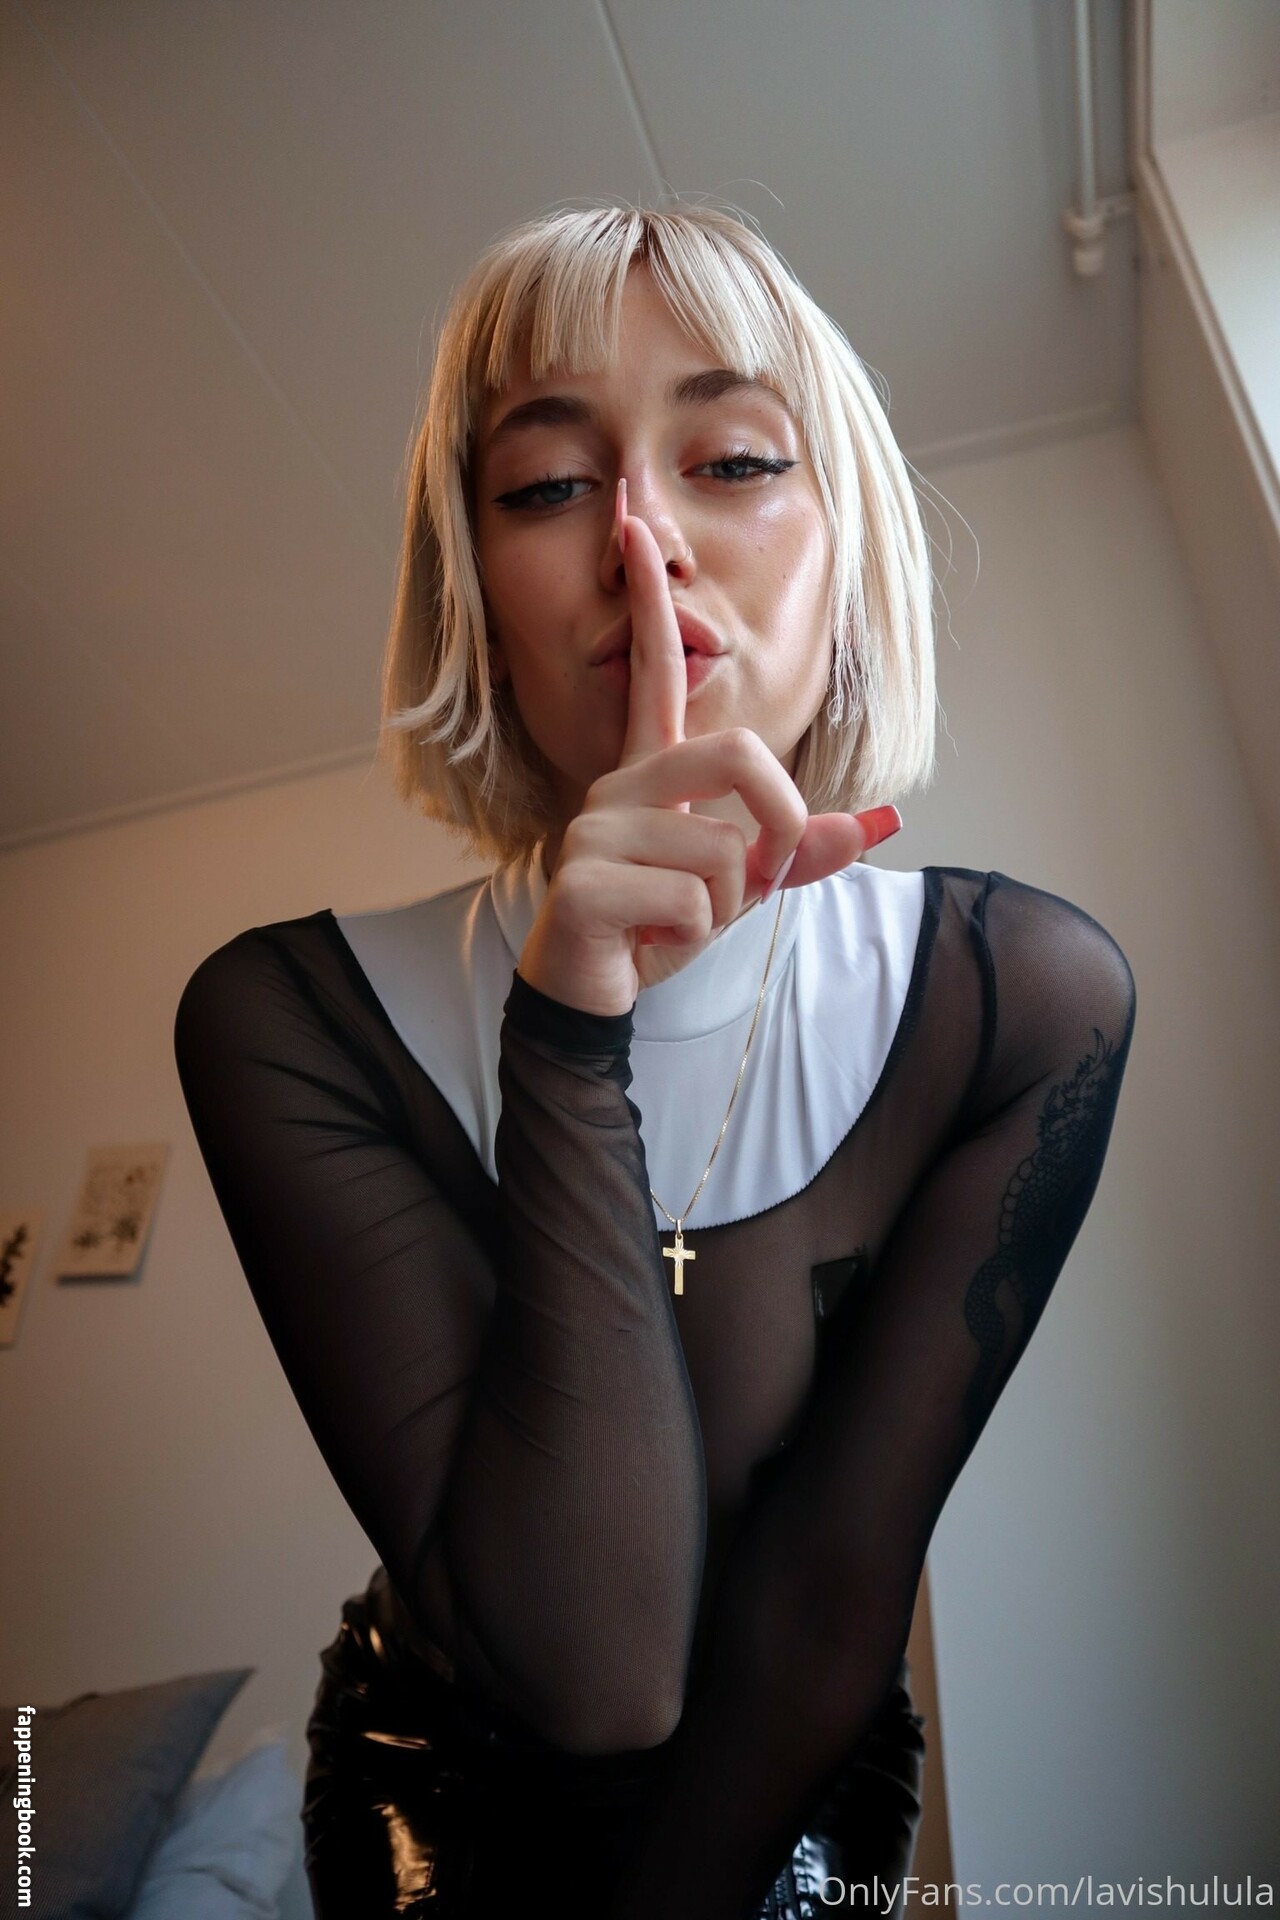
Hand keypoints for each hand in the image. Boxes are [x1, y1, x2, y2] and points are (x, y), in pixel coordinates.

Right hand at [517, 478, 901, 1016]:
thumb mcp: (743, 883)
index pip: (656, 670)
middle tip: (759, 877)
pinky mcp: (583, 883)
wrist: (594, 990)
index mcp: (653, 772)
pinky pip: (692, 901)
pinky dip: (693, 937)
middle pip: (738, 754)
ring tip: (675, 921)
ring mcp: (594, 829)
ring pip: (722, 853)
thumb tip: (887, 820)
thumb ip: (804, 847)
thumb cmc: (660, 923)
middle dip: (779, 824)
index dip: (653, 600)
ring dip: (725, 907)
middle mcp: (620, 785)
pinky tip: (649, 942)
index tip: (634, 524)